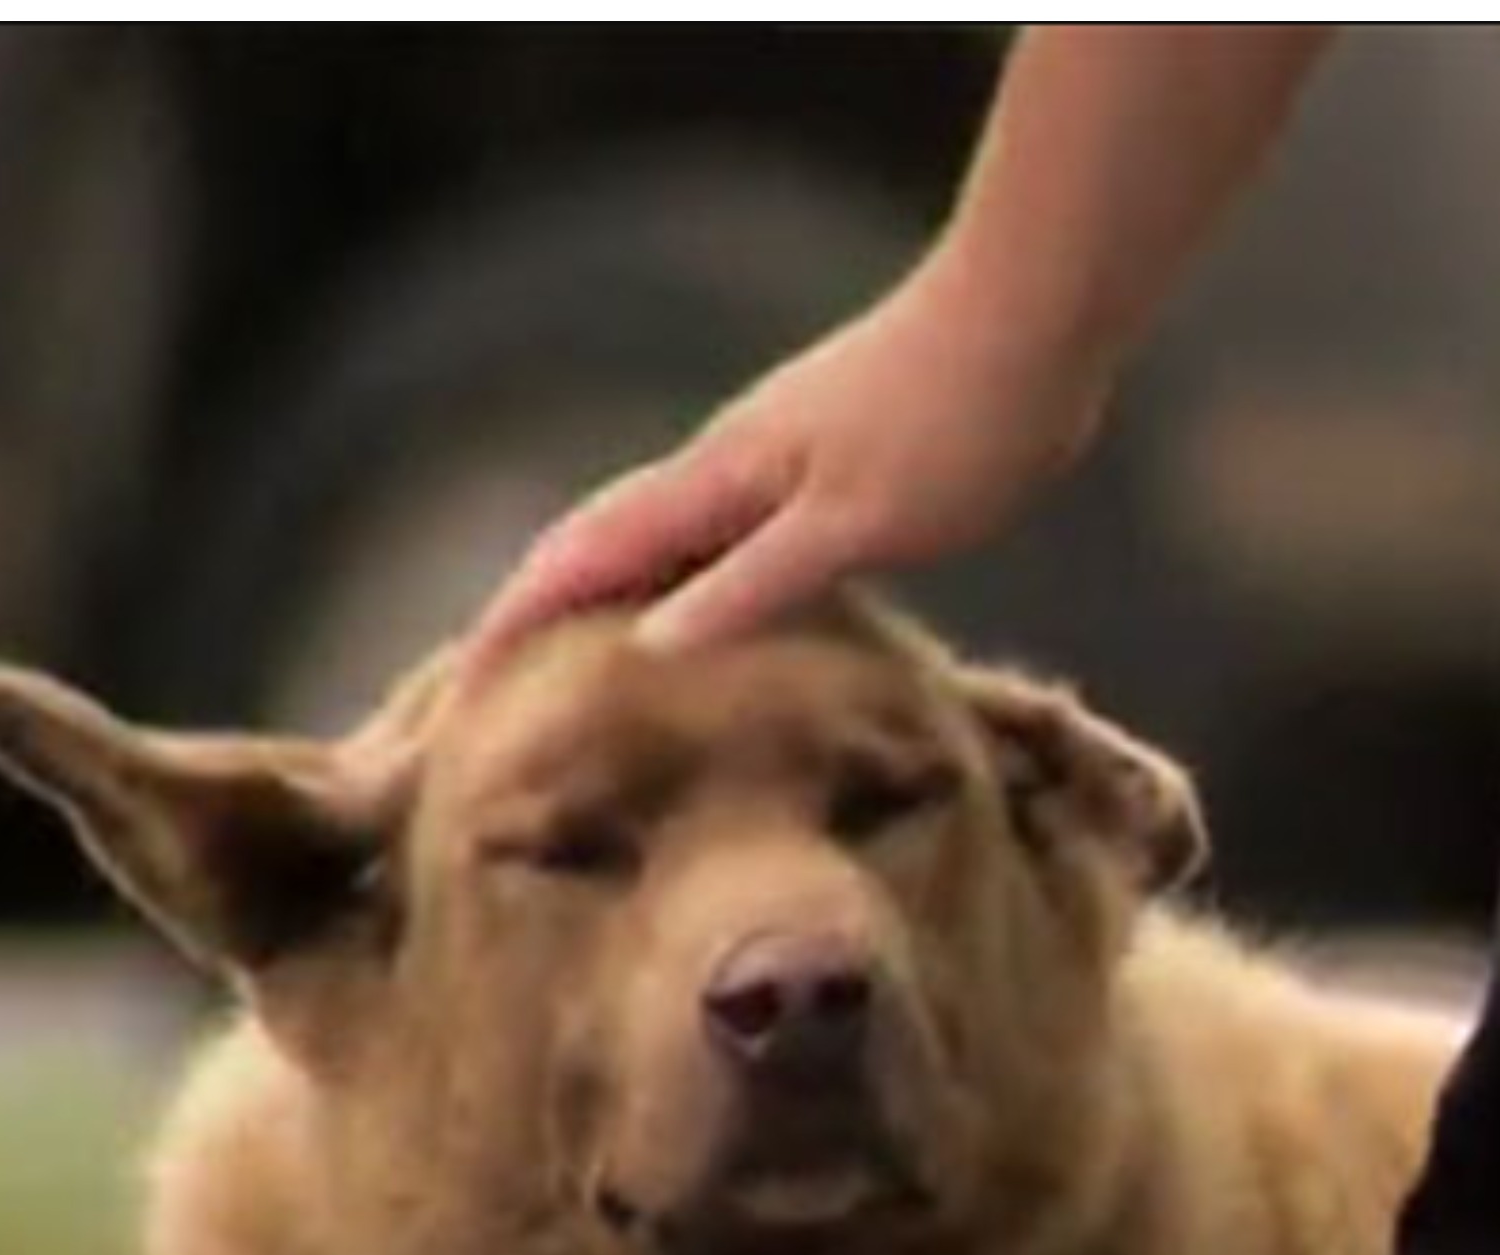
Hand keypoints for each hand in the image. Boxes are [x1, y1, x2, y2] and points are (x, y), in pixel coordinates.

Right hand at [468, 254, 1119, 662]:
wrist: (1041, 310)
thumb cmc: (959, 417)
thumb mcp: (854, 525)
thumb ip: (748, 587)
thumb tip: (645, 650)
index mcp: (715, 482)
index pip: (579, 559)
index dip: (510, 625)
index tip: (458, 697)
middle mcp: (723, 469)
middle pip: (594, 546)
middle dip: (530, 616)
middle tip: (490, 700)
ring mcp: (768, 465)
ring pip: (652, 543)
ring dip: (599, 604)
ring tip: (571, 681)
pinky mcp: (816, 469)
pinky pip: (712, 543)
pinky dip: (674, 589)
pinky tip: (697, 628)